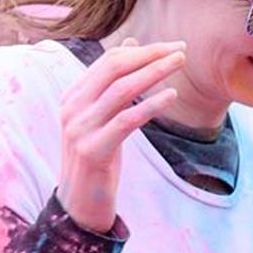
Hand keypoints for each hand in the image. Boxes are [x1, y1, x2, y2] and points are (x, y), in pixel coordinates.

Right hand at [55, 37, 185, 232]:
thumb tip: (131, 46)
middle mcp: (72, 108)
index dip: (141, 50)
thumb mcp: (101, 119)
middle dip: (149, 55)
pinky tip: (171, 96)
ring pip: (121, 90)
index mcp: (73, 97)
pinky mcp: (93, 150)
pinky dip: (150, 104)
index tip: (170, 46)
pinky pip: (126, 120)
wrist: (78, 207)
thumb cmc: (96, 160)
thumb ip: (112, 85)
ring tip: (180, 63)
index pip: (109, 61)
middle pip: (114, 68)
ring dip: (154, 72)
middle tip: (181, 49)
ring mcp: (80, 129)